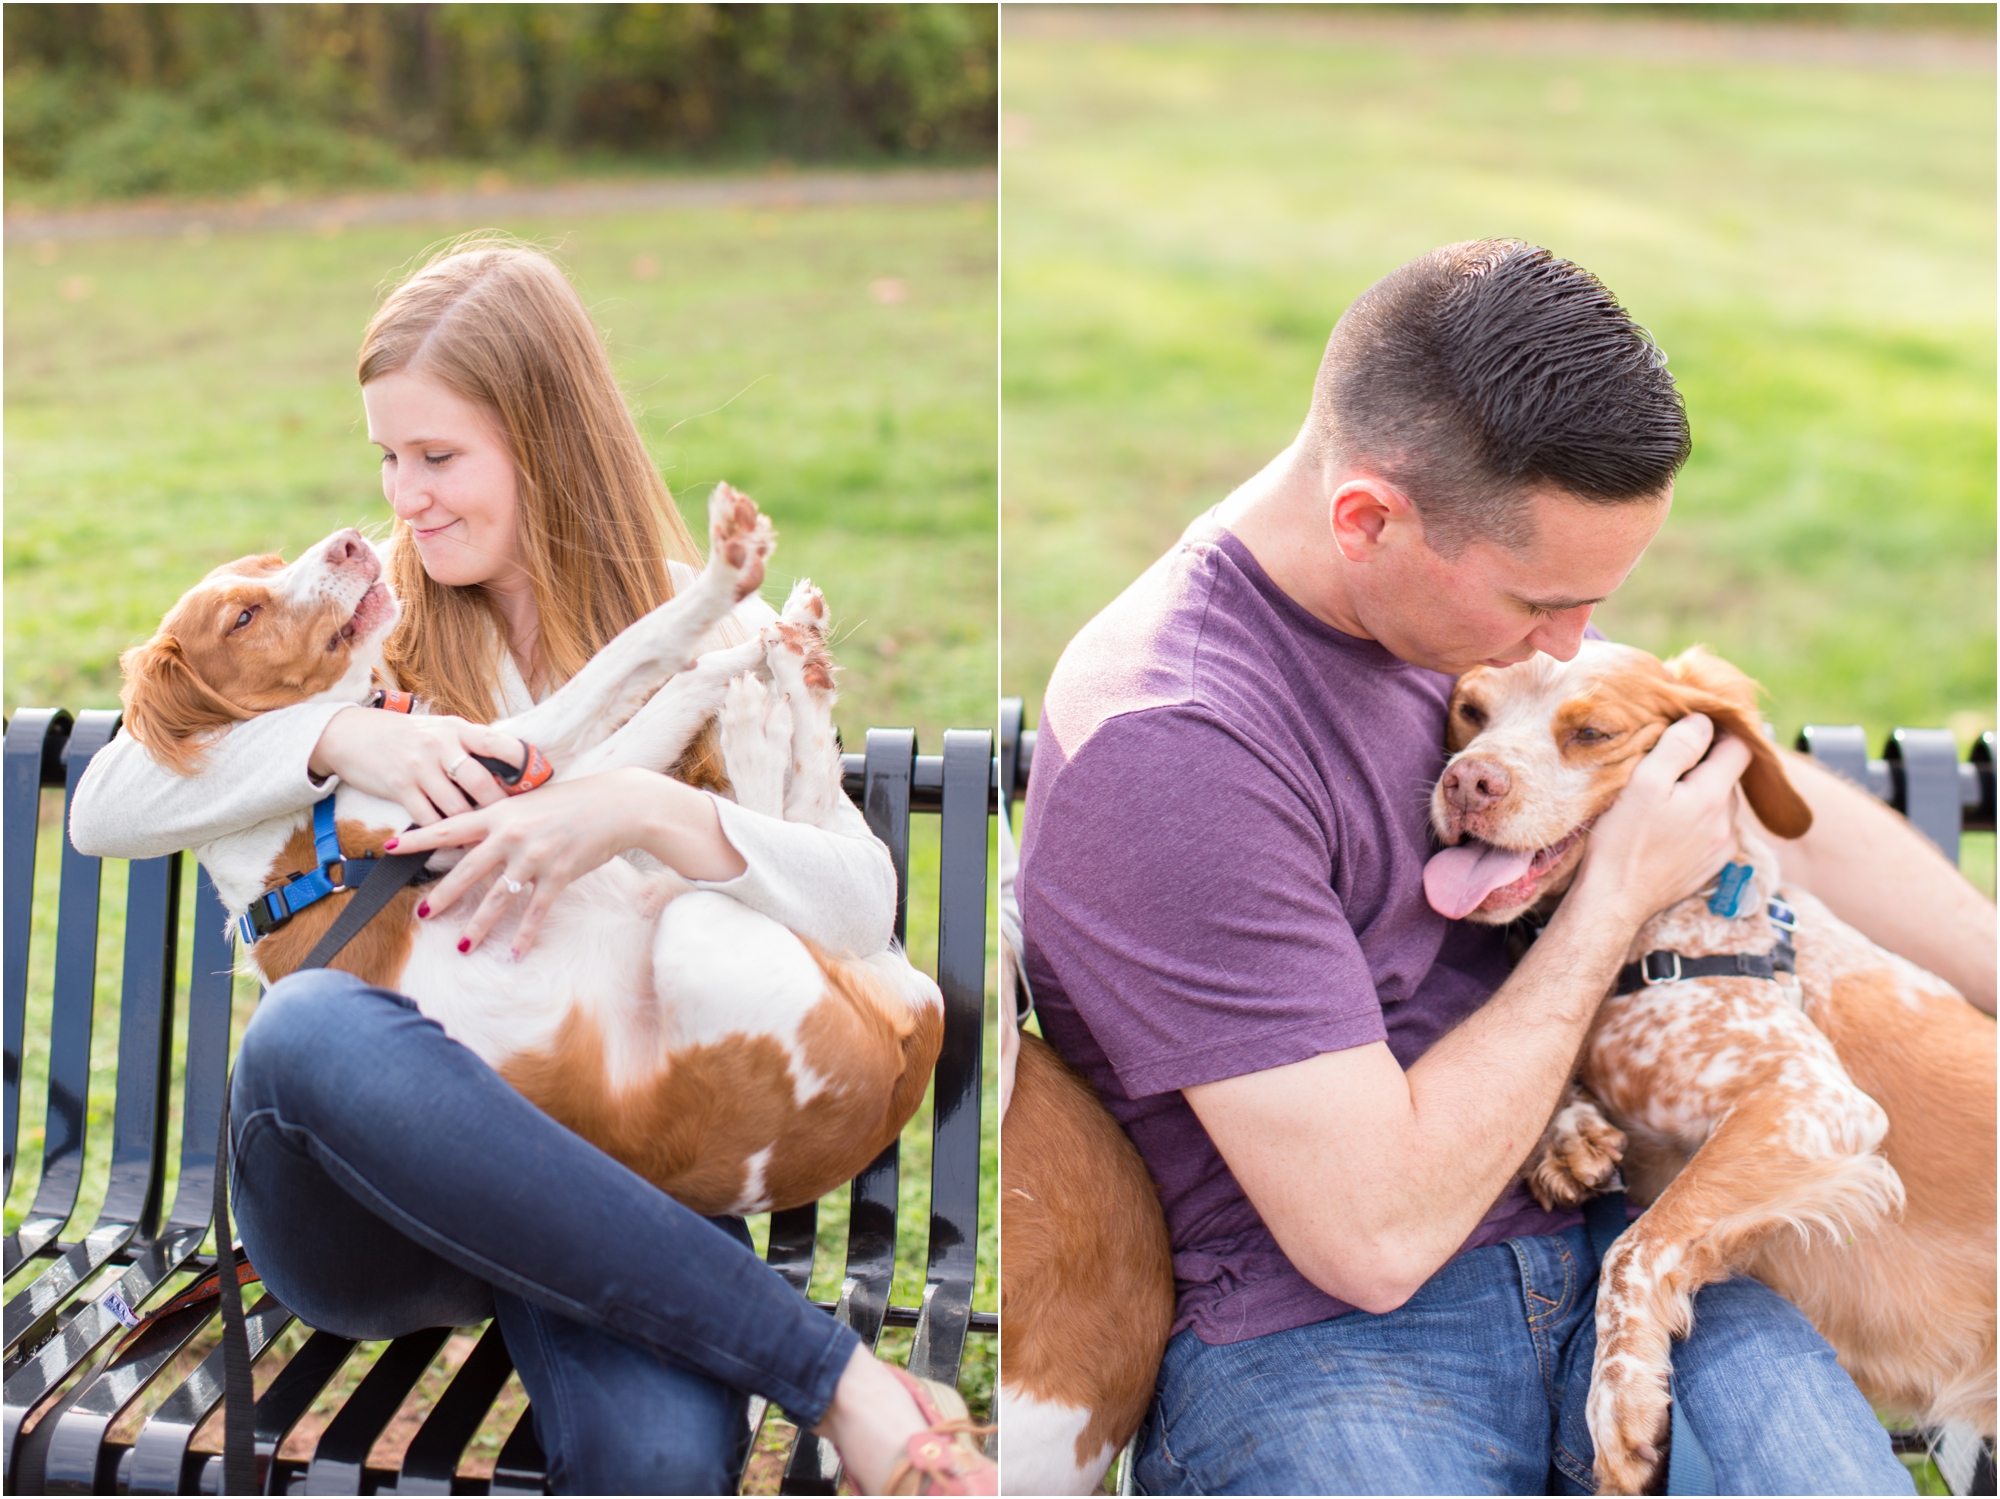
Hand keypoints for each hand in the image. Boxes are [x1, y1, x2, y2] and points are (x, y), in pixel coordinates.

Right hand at [309, 707, 526, 825]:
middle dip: (500, 807)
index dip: (524, 764)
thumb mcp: (441, 730)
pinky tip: (457, 845)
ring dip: (474, 828)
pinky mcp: (400, 788)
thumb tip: (512, 767)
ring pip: (457, 806)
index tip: (543, 781)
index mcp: (458, 729)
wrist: (352, 734)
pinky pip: (429, 819)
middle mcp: (440, 745)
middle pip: (481, 781)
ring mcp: (419, 767)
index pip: (499, 744)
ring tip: (490, 842)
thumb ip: (471, 746)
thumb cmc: (406, 735)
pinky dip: (445, 836)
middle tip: (517, 824)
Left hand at [386, 768, 745, 956]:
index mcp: (501, 814)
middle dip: (443, 895)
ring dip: (479, 925)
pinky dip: (525, 935)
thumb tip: (474, 837)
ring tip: (462, 947)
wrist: (617, 805)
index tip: (390, 848)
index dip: (419, 838)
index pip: (449, 826)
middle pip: (467, 870)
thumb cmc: (575, 801)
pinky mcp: (559, 874)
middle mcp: (513, 835)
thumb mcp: (531, 802)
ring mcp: (536, 856)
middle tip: (423, 914)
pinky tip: (515, 954)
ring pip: (498, 897)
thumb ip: (503, 819)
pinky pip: (536, 911)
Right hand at [1573, 714, 1752, 930]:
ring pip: (1721, 803)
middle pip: (1729, 775)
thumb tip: (1702, 721)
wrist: (1614, 902)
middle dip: (1705, 762)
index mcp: (1712, 796)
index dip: (1719, 731)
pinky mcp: (1712, 865)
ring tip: (1664, 795)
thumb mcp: (1641, 784)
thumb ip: (1677, 747)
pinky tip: (1668, 825)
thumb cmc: (1621, 842)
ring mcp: (1722, 847)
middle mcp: (1726, 822)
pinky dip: (1698, 819)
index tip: (1690, 729)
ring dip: (1701, 792)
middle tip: (1667, 762)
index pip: (1740, 747)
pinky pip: (1715, 829)